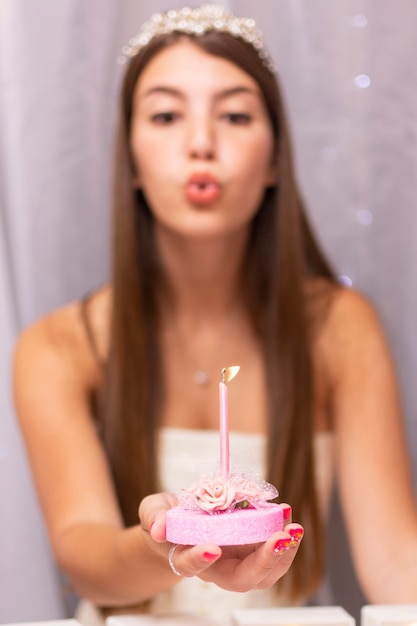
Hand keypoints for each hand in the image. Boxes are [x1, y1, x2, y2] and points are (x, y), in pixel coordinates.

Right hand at [139, 493, 303, 591]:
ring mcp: (236, 561)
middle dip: (264, 561)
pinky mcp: (250, 550)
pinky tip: (287, 516)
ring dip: (283, 554)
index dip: (200, 559)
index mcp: (185, 558)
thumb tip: (158, 527)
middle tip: (280, 538)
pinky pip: (271, 554)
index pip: (191, 565)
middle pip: (241, 579)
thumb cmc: (167, 521)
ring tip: (293, 528)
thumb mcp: (153, 511)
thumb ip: (153, 516)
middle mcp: (215, 567)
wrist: (179, 527)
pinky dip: (283, 539)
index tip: (211, 547)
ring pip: (263, 573)